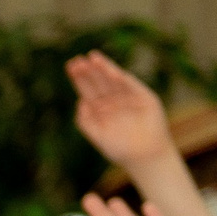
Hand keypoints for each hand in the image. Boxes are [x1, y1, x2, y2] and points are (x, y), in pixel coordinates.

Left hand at [68, 51, 176, 170]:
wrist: (144, 158)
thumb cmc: (119, 149)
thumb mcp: (97, 135)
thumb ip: (86, 120)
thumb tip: (80, 101)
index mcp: (101, 109)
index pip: (88, 90)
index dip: (80, 79)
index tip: (71, 66)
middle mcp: (114, 101)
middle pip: (99, 82)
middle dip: (88, 71)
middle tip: (77, 60)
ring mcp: (130, 98)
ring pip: (114, 80)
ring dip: (104, 69)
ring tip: (93, 58)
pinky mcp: (145, 98)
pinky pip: (132, 86)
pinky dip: (122, 79)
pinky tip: (111, 71)